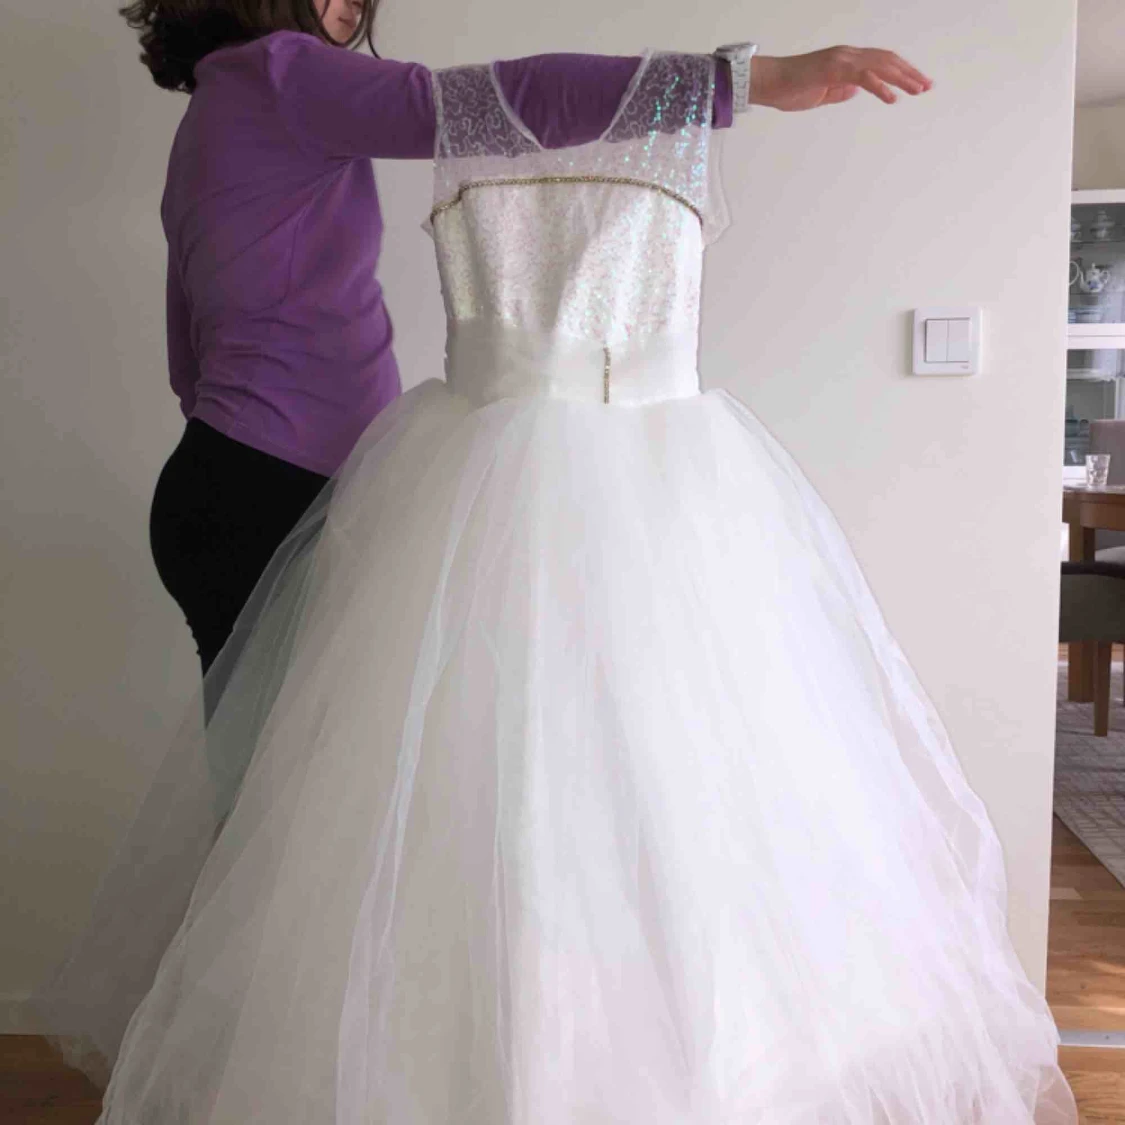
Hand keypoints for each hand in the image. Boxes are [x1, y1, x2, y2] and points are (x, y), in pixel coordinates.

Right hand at [749, 47, 932, 111]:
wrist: (766, 82)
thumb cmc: (788, 89)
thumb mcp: (819, 94)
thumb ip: (839, 91)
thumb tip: (856, 92)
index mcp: (845, 60)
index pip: (880, 61)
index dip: (901, 71)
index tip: (917, 83)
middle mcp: (847, 55)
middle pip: (887, 59)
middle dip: (910, 73)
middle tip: (928, 86)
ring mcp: (840, 60)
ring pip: (880, 64)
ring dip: (902, 78)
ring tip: (918, 90)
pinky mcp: (833, 70)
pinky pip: (862, 77)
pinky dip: (880, 87)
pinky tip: (893, 99)